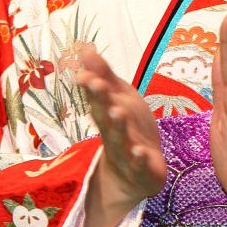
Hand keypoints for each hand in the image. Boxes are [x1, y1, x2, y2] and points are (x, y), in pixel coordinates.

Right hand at [75, 51, 165, 211]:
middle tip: (97, 85)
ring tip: (118, 112)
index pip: (97, 100)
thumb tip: (85, 49)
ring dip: (118, 126)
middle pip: (105, 118)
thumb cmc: (128, 130)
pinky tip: (140, 152)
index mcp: (107, 116)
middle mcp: (113, 134)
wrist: (134, 177)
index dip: (92, 87)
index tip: (85, 75)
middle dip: (101, 101)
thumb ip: (104, 76)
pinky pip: (139, 165)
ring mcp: (126, 154)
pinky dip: (139, 159)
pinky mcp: (142, 171)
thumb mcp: (118, 99)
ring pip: (120, 139)